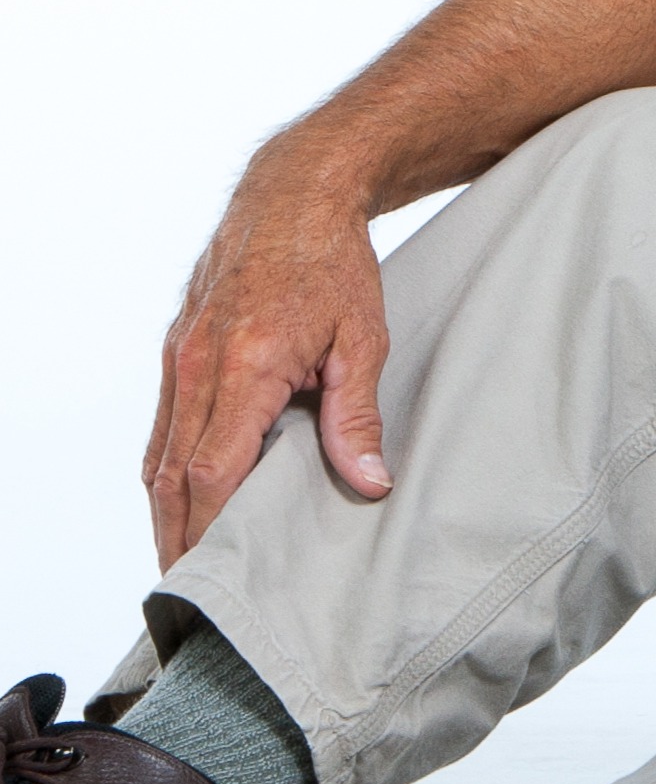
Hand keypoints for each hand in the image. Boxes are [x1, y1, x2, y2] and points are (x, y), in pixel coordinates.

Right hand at [145, 146, 392, 565]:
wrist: (294, 194)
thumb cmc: (334, 263)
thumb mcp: (363, 338)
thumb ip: (357, 415)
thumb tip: (368, 483)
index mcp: (242, 365)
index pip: (213, 471)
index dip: (210, 529)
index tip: (218, 573)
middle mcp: (197, 364)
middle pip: (172, 475)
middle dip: (177, 536)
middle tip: (190, 589)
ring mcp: (179, 356)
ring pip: (159, 454)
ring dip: (167, 510)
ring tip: (185, 558)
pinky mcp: (178, 349)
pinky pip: (165, 425)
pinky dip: (168, 469)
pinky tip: (185, 497)